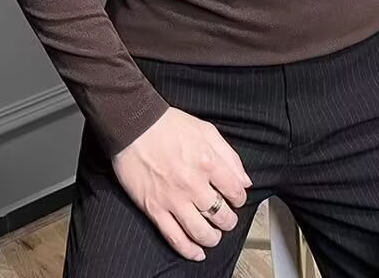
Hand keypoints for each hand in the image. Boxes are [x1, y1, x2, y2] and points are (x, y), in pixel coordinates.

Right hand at [112, 107, 252, 261]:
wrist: (134, 127)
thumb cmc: (169, 125)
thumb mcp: (206, 130)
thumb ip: (229, 156)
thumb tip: (244, 181)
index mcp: (208, 162)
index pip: (235, 192)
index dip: (239, 198)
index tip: (236, 198)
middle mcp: (193, 184)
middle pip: (221, 215)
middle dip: (229, 221)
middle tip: (227, 219)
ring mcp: (173, 199)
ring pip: (201, 232)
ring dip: (213, 238)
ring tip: (214, 235)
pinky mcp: (155, 209)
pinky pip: (175, 238)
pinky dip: (189, 250)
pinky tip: (197, 252)